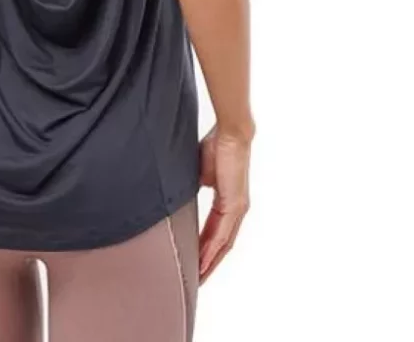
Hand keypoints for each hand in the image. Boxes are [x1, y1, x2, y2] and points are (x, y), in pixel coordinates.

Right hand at [198, 124, 251, 283]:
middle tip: (196, 280)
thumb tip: (176, 196)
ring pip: (223, 244)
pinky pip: (222, 234)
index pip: (215, 232)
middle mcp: (236, 209)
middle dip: (208, 263)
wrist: (230, 133)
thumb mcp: (199, 173)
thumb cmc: (215, 146)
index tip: (194, 262)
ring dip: (210, 262)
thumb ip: (192, 188)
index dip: (205, 249)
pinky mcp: (235, 205)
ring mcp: (237, 209)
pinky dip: (212, 252)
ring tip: (198, 278)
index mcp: (228, 202)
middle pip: (221, 244)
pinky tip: (203, 263)